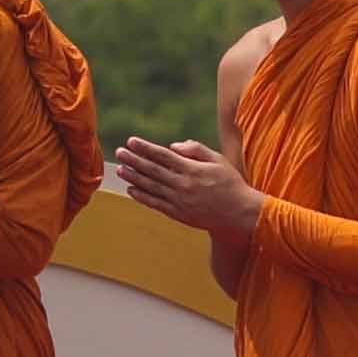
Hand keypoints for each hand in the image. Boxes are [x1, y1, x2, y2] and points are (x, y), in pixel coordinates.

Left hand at [109, 136, 263, 240]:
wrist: (238, 214)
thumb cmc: (230, 184)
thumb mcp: (218, 160)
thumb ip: (196, 150)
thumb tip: (174, 146)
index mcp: (192, 169)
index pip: (162, 156)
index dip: (145, 148)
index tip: (131, 141)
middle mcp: (182, 185)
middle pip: (152, 170)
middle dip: (134, 160)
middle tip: (120, 152)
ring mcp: (179, 201)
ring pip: (151, 187)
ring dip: (133, 177)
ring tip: (120, 169)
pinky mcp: (178, 213)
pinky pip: (155, 204)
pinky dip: (142, 197)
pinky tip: (131, 189)